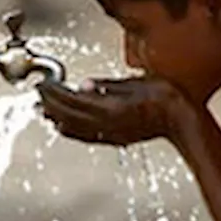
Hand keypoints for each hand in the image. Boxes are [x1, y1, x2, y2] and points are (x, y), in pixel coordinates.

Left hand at [38, 77, 191, 146]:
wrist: (182, 119)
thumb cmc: (165, 97)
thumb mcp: (135, 82)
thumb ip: (107, 85)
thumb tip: (83, 85)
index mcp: (111, 108)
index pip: (73, 100)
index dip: (55, 93)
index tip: (44, 85)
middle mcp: (108, 124)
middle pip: (70, 116)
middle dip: (51, 105)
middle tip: (38, 95)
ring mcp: (111, 134)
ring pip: (76, 128)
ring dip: (57, 119)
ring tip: (44, 110)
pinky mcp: (116, 138)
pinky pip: (87, 136)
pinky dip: (71, 130)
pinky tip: (64, 127)